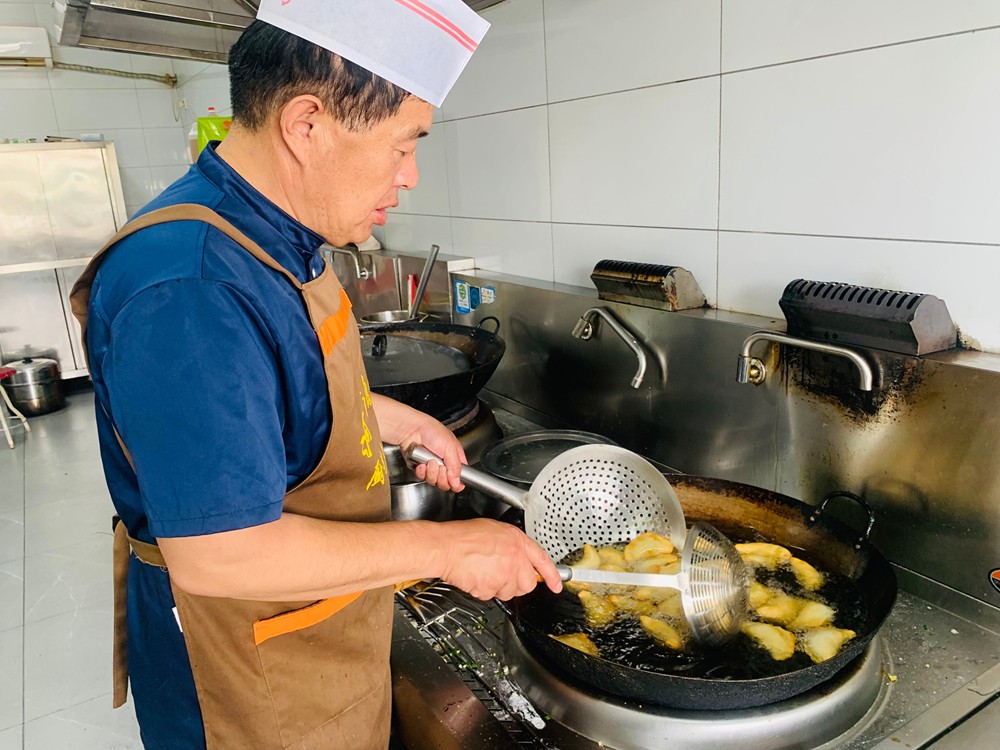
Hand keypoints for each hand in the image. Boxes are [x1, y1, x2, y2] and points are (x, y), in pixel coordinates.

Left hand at [372, 394, 465, 490]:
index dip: (457, 483)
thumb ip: (456, 466)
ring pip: (433, 481)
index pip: (459, 477)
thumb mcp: (450, 447)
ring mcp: (431, 467)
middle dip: (442, 477)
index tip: (453, 482)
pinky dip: (421, 471)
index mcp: (454, 458)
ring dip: (431, 472)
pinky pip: (422, 477)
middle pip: (446, 483)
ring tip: (430, 461)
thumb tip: (457, 482)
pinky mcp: (420, 469)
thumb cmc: (431, 431)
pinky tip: (421, 463)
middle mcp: (444, 464)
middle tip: (440, 466)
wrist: (412, 430)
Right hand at [434, 519, 562, 600]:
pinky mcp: (490, 588)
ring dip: (499, 587)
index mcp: (517, 541)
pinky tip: (476, 576)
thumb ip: (513, 545)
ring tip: (484, 571)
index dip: (552, 575)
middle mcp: (514, 558)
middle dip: (517, 583)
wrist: (446, 547)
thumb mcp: (496, 530)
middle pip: (528, 584)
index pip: (542, 560)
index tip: (556, 585)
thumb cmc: (464, 537)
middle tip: (502, 574)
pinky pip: (492, 596)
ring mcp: (503, 575)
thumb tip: (521, 558)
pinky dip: (483, 590)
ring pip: (509, 592)